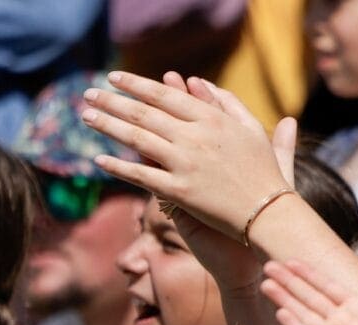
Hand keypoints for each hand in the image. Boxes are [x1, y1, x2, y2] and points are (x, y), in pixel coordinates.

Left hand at [80, 71, 290, 239]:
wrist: (270, 214)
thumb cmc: (265, 173)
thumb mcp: (253, 131)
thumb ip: (229, 104)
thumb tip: (199, 82)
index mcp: (213, 120)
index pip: (165, 95)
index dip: (136, 85)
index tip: (114, 78)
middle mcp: (196, 137)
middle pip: (143, 113)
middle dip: (112, 101)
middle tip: (88, 94)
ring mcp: (185, 164)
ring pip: (136, 139)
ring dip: (107, 126)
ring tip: (86, 116)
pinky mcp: (179, 192)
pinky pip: (141, 176)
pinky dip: (118, 167)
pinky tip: (99, 159)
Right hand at [261, 259, 357, 324]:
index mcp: (357, 307)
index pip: (327, 287)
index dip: (308, 274)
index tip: (290, 261)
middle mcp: (341, 321)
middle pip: (310, 297)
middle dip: (289, 282)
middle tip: (269, 266)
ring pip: (304, 314)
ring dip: (285, 300)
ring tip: (266, 284)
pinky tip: (281, 312)